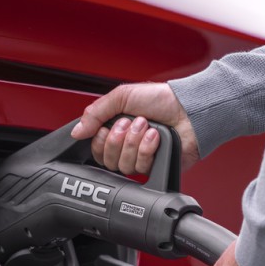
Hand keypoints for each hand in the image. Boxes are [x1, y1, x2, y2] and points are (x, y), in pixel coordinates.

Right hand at [70, 83, 199, 174]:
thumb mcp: (122, 97)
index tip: (108, 127)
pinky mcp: (157, 168)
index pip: (95, 149)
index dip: (99, 141)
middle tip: (130, 123)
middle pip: (107, 160)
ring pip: (124, 166)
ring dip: (134, 142)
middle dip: (118, 139)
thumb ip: (95, 113)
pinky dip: (147, 150)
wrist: (188, 109)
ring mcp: (142, 159)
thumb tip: (76, 132)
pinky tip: (155, 138)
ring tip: (147, 127)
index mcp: (117, 131)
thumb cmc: (161, 100)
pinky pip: (142, 168)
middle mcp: (128, 147)